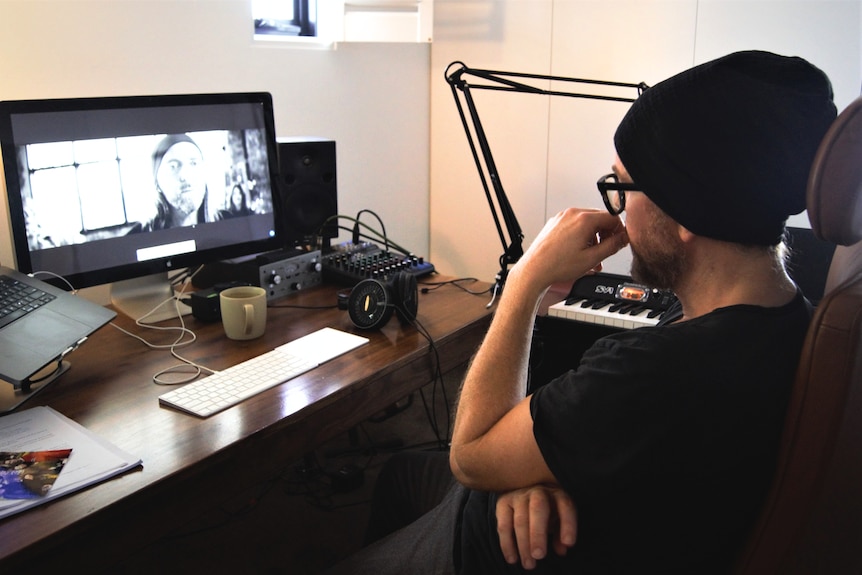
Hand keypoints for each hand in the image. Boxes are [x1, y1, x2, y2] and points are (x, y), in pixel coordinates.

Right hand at [495, 484, 577, 569]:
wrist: (525, 489)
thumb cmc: (548, 510)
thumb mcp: (559, 519)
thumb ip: (561, 533)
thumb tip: (562, 550)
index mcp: (557, 495)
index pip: (565, 507)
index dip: (568, 524)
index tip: (568, 544)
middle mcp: (538, 492)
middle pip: (538, 509)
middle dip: (538, 533)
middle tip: (539, 556)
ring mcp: (519, 495)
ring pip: (520, 520)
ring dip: (523, 544)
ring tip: (528, 564)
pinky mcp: (503, 502)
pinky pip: (503, 524)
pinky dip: (507, 544)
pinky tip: (512, 559)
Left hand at [512, 208, 627, 291]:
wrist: (534, 270)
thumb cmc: (557, 265)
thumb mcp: (592, 258)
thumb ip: (612, 246)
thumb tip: (623, 238)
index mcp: (583, 219)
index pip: (612, 217)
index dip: (620, 230)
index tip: (621, 241)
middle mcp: (572, 214)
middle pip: (599, 219)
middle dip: (606, 235)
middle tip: (607, 251)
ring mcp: (561, 218)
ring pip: (586, 223)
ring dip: (594, 238)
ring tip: (592, 257)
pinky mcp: (554, 224)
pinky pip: (574, 226)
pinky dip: (581, 237)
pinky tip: (580, 253)